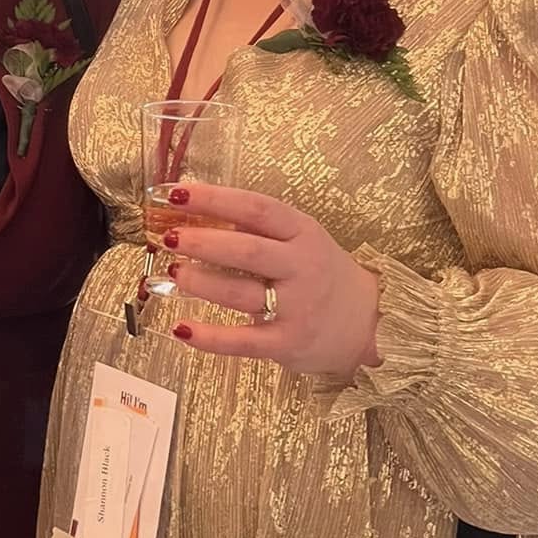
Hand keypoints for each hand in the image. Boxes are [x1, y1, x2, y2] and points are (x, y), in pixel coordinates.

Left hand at [155, 182, 380, 384]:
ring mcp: (297, 307)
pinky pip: (242, 341)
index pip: (255, 208)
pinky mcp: (287, 344)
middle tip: (169, 237)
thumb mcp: (301, 240)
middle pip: (247, 250)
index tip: (176, 193)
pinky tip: (181, 328)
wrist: (368, 323)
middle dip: (203, 242)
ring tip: (172, 271)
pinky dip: (209, 337)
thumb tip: (198, 213)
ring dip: (201, 282)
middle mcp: (302, 266)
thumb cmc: (322, 273)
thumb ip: (258, 229)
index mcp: (302, 232)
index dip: (214, 198)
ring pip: (241, 293)